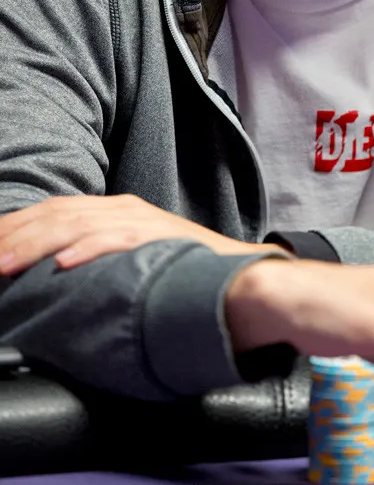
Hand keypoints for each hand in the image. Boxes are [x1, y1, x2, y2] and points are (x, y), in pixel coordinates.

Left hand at [0, 194, 263, 275]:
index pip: (54, 211)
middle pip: (56, 214)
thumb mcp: (134, 256)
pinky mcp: (159, 239)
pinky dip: (86, 250)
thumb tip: (55, 274)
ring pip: (76, 224)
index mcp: (115, 211)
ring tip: (4, 263)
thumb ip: (100, 255)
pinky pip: (116, 240)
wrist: (240, 272)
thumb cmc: (186, 272)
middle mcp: (124, 209)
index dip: (16, 227)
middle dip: (14, 236)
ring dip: (35, 244)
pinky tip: (64, 264)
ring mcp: (141, 222)